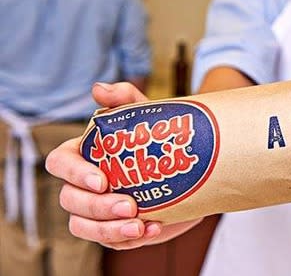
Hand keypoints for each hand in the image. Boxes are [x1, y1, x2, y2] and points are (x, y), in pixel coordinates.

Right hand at [45, 82, 201, 249]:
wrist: (192, 162)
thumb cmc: (159, 135)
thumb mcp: (146, 113)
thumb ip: (124, 97)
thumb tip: (99, 89)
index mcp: (84, 154)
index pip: (59, 162)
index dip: (74, 173)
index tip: (102, 180)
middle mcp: (84, 185)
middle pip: (70, 200)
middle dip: (97, 207)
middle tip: (129, 206)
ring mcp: (98, 210)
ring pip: (82, 226)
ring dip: (107, 230)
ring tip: (139, 226)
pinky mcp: (117, 230)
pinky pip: (112, 241)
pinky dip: (130, 239)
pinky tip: (154, 228)